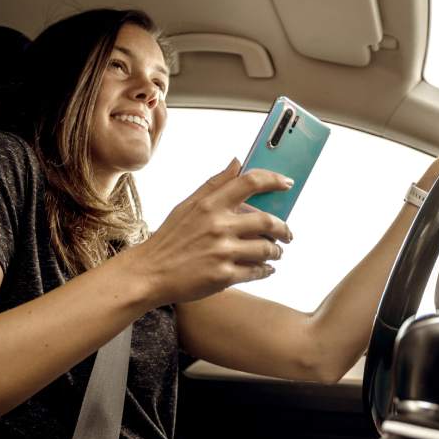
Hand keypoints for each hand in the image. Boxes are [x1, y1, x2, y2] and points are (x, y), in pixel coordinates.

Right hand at [132, 159, 293, 304]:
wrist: (150, 273)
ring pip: (266, 249)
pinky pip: (257, 271)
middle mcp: (218, 226)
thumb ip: (215, 184)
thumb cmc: (170, 238)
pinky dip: (266, 270)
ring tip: (276, 253)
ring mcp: (222, 252)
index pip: (250, 182)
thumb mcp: (188, 205)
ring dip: (276, 251)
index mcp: (210, 205)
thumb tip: (238, 162)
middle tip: (288, 233)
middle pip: (267, 220)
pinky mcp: (223, 276)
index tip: (287, 183)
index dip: (274, 180)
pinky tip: (266, 268)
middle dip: (284, 228)